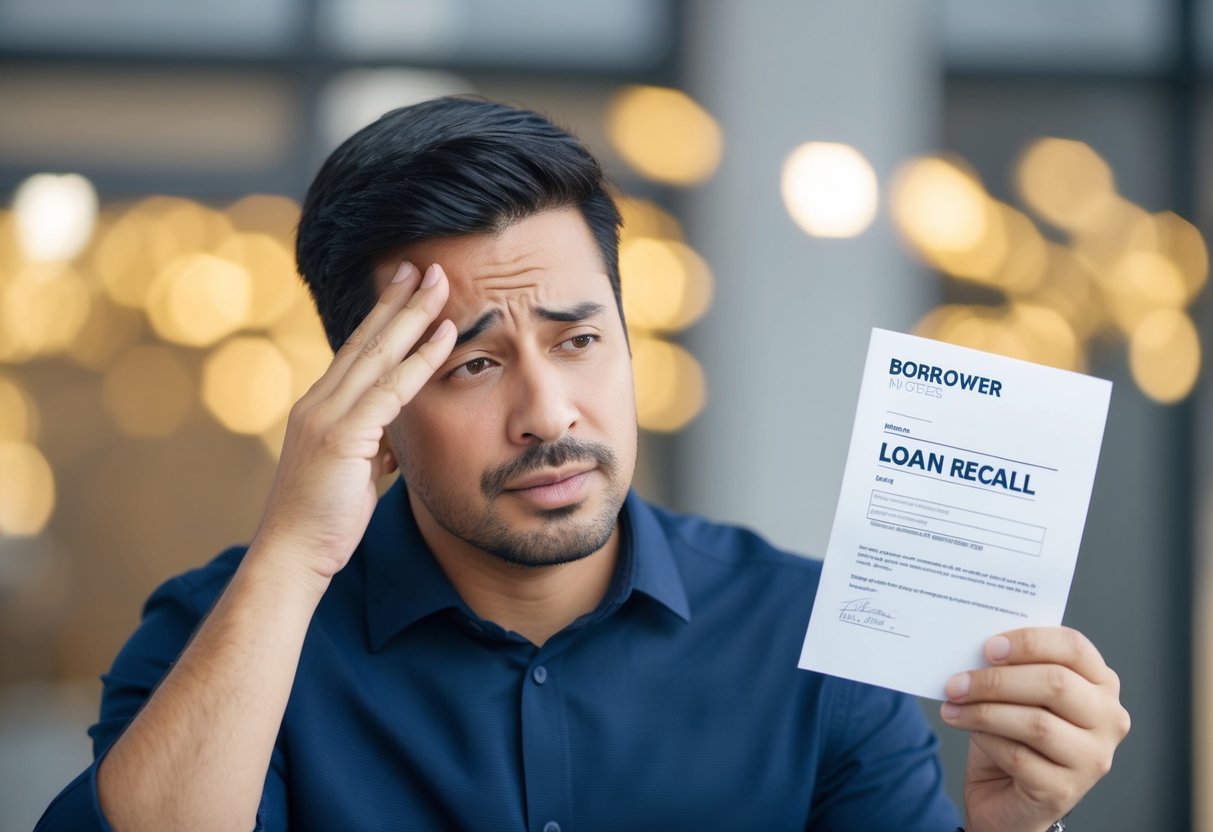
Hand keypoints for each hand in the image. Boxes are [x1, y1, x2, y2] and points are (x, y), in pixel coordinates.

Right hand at [252, 261, 455, 583]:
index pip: (356, 351)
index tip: (404, 286)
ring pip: (378, 353)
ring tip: (438, 280)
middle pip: (365, 339)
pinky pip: (390, 389)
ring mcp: (327, 416)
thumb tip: (391, 440)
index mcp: (319, 408)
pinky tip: (446, 334)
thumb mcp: (352, 474)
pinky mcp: (341, 436)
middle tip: (423, 263)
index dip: (382, 316)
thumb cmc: (322, 521)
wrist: (291, 555)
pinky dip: (420, 359)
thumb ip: (370, 447)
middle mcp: (318, 401)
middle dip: (396, 298)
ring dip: (413, 314)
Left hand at [940, 627, 1129, 831]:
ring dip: (984, 712)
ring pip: (1036, 723)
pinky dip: (987, 740)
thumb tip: (980, 650)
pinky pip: (1019, 756)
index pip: (1074, 647)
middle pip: (1055, 684)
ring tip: (952, 706)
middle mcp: (1108, 720)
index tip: (988, 647)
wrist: (1005, 797)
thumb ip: (1012, 668)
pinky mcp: (1065, 791)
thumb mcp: (1017, 695)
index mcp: (1100, 684)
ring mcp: (1092, 759)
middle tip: (956, 682)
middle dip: (996, 680)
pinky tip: (970, 733)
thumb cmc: (1013, 736)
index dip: (1030, 642)